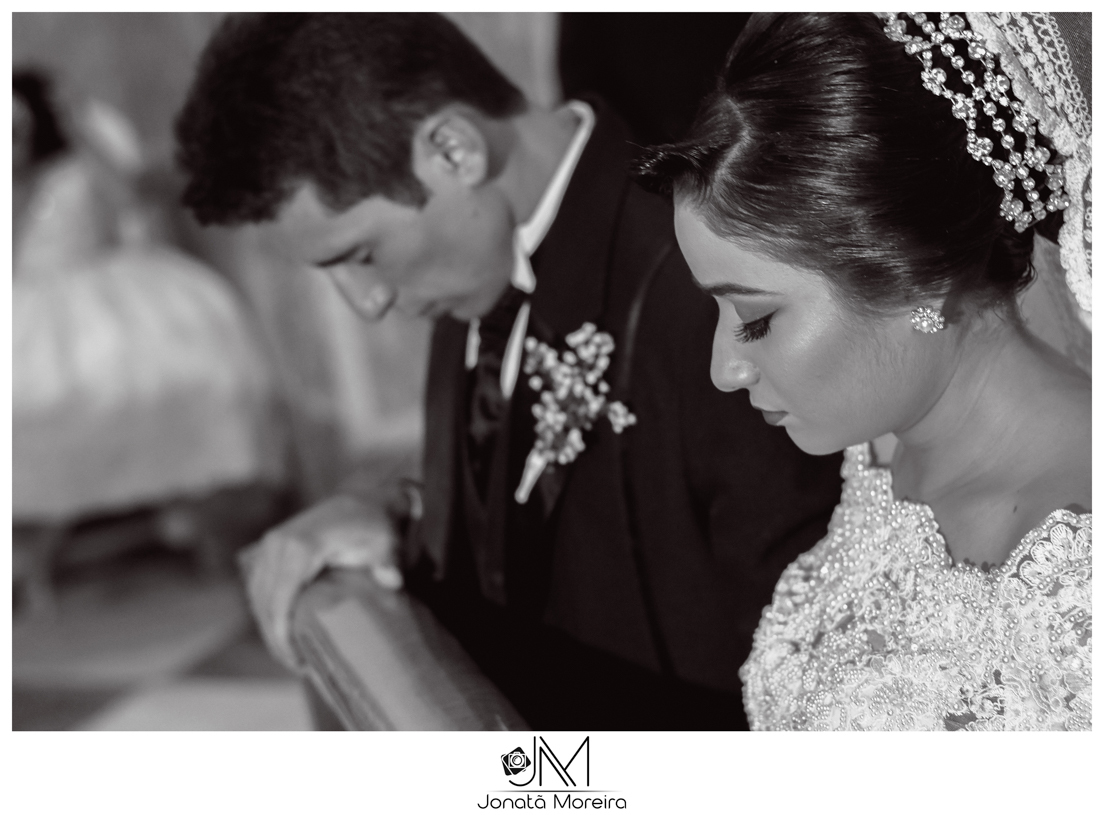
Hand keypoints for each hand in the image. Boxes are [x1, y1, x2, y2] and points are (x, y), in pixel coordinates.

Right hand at [238, 493, 403, 670]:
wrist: (363, 500)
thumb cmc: (374, 526)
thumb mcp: (385, 543)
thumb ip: (388, 562)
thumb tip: (392, 580)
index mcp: (300, 546)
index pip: (280, 601)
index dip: (283, 636)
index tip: (299, 661)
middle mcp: (277, 544)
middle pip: (264, 604)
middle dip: (276, 639)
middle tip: (297, 665)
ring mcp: (269, 544)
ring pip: (257, 597)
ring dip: (268, 627)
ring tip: (291, 655)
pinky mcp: (269, 548)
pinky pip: (259, 587)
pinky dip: (266, 611)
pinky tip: (282, 632)